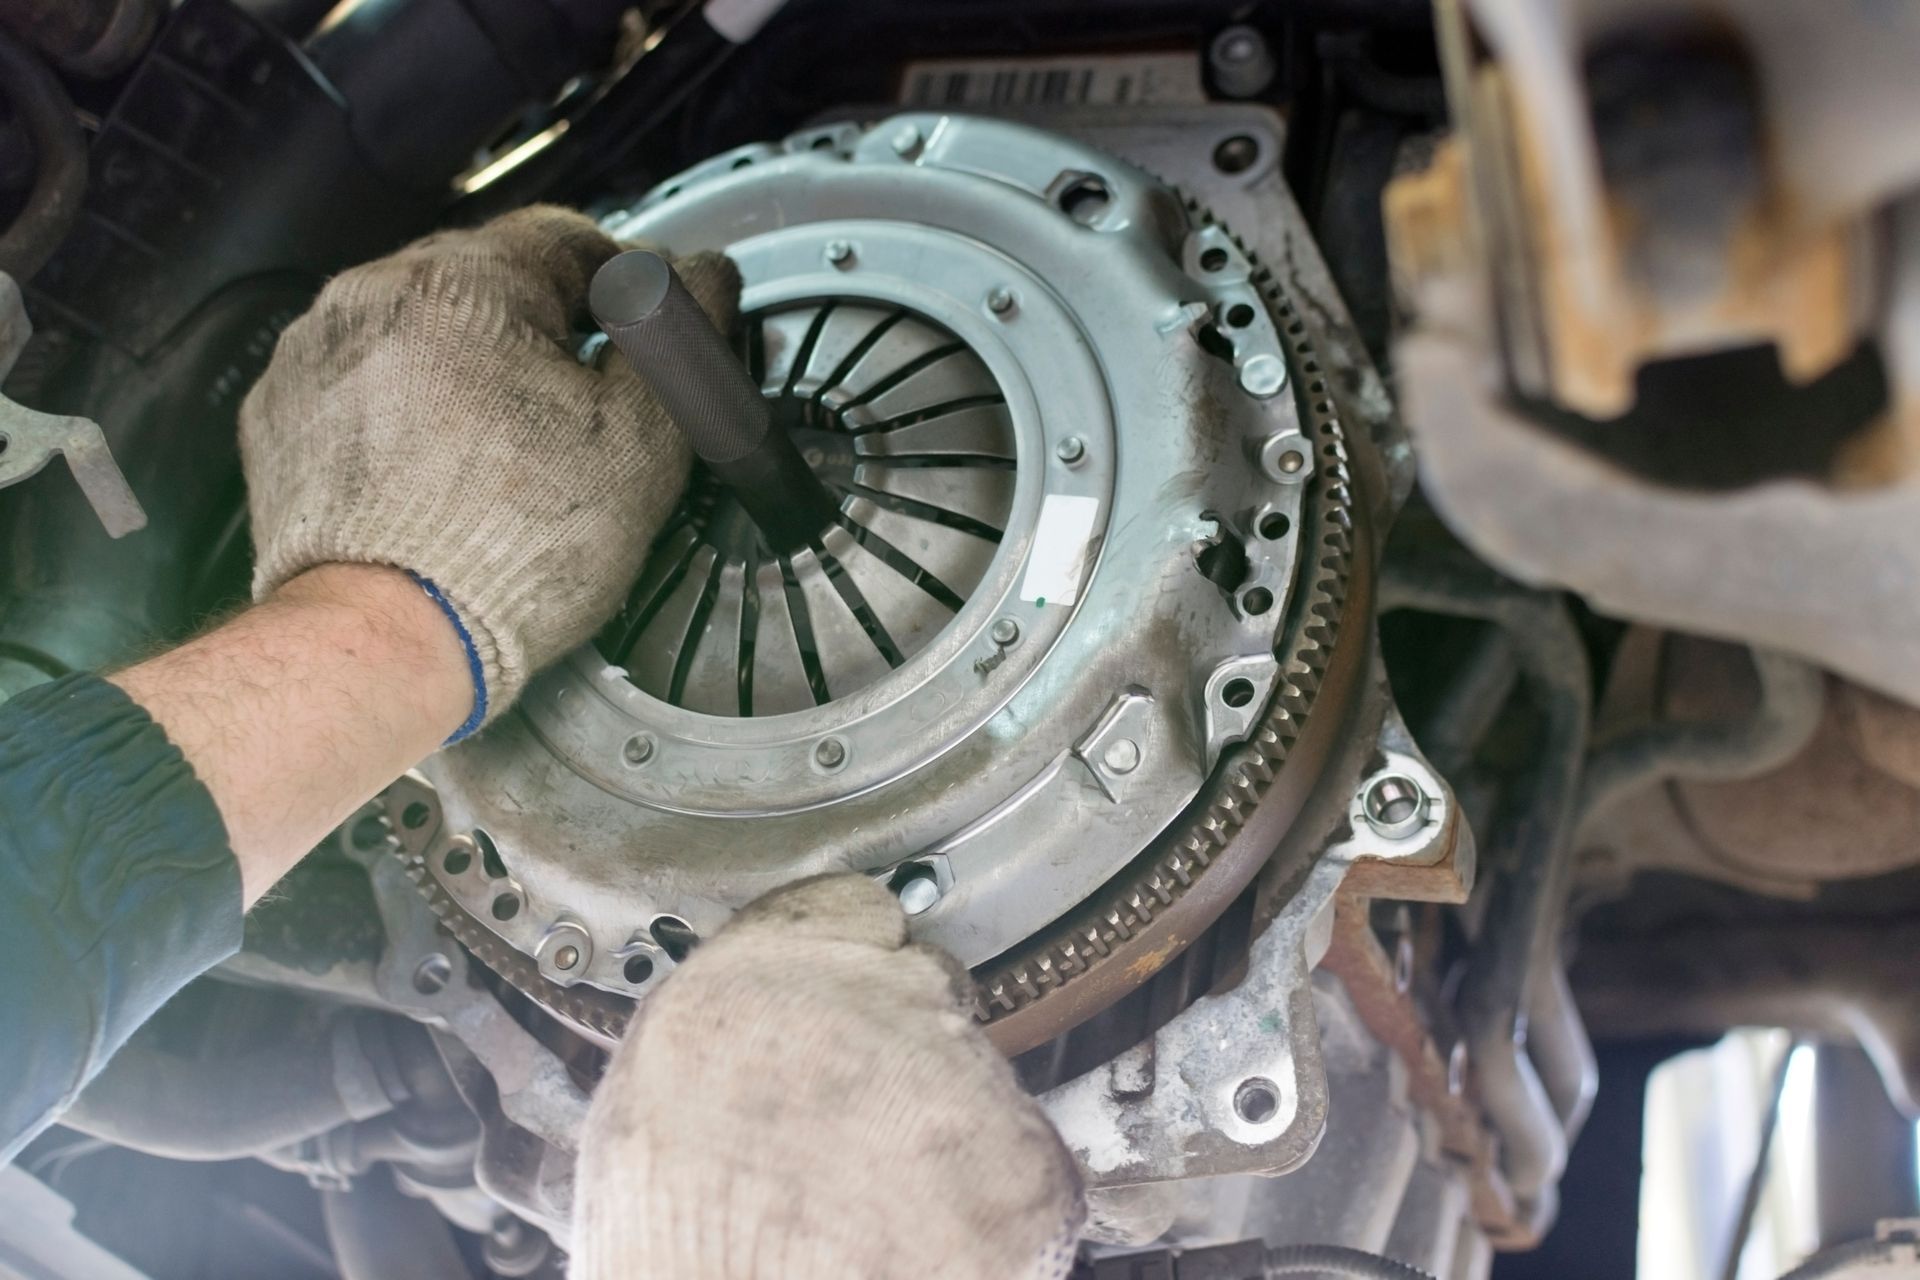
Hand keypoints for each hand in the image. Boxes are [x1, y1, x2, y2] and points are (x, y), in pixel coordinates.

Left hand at [240, 206, 737, 734]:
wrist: (381, 641)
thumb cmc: (509, 549)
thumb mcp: (642, 442)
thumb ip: (677, 340)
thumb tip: (702, 280)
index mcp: (467, 282)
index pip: (569, 237)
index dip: (624, 283)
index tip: (640, 331)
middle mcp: (372, 295)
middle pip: (486, 280)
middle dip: (539, 328)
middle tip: (581, 406)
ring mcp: (313, 353)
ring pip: (417, 329)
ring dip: (466, 366)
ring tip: (507, 450)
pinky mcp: (278, 414)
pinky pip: (360, 383)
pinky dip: (402, 411)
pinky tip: (440, 471)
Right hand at [572, 876, 1085, 1279]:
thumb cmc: (673, 1240)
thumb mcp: (647, 1096)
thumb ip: (729, 1031)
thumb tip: (758, 1035)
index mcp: (765, 968)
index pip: (854, 911)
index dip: (862, 963)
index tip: (859, 999)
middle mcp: (876, 995)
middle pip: (927, 996)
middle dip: (908, 1059)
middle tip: (862, 1143)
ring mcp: (963, 1071)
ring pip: (980, 1085)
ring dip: (949, 1139)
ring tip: (878, 1214)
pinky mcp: (1028, 1158)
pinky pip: (1030, 1172)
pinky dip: (999, 1214)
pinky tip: (927, 1246)